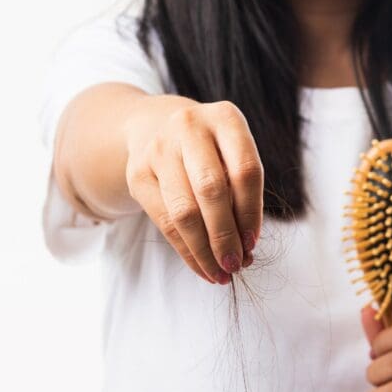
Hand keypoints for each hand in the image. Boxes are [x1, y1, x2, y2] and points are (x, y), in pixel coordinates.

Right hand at [124, 97, 263, 284]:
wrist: (156, 127)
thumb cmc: (209, 150)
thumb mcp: (231, 154)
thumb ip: (241, 192)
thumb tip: (245, 249)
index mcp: (225, 118)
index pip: (245, 170)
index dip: (251, 213)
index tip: (253, 244)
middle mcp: (189, 126)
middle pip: (211, 191)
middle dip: (225, 235)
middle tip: (235, 265)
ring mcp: (159, 148)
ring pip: (184, 211)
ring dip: (204, 250)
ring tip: (219, 273)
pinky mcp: (138, 173)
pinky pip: (163, 221)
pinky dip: (185, 250)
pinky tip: (200, 265)